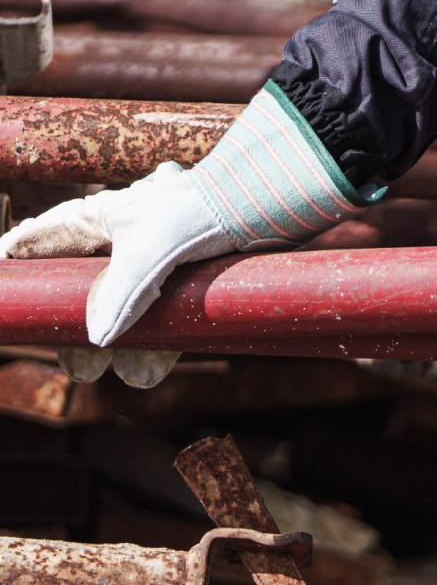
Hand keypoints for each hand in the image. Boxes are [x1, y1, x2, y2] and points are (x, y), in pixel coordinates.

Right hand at [0, 85, 371, 387]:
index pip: (41, 237)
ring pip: (123, 306)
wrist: (262, 207)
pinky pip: (161, 315)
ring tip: (113, 377)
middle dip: (75, 327)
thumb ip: (122, 295)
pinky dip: (156, 343)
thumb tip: (97, 341)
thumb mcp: (151, 254)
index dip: (18, 258)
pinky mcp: (186, 276)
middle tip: (74, 366)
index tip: (2, 279)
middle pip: (83, 285)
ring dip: (119, 344)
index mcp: (100, 216)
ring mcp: (155, 257)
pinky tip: (147, 372)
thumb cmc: (200, 213)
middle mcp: (123, 236)